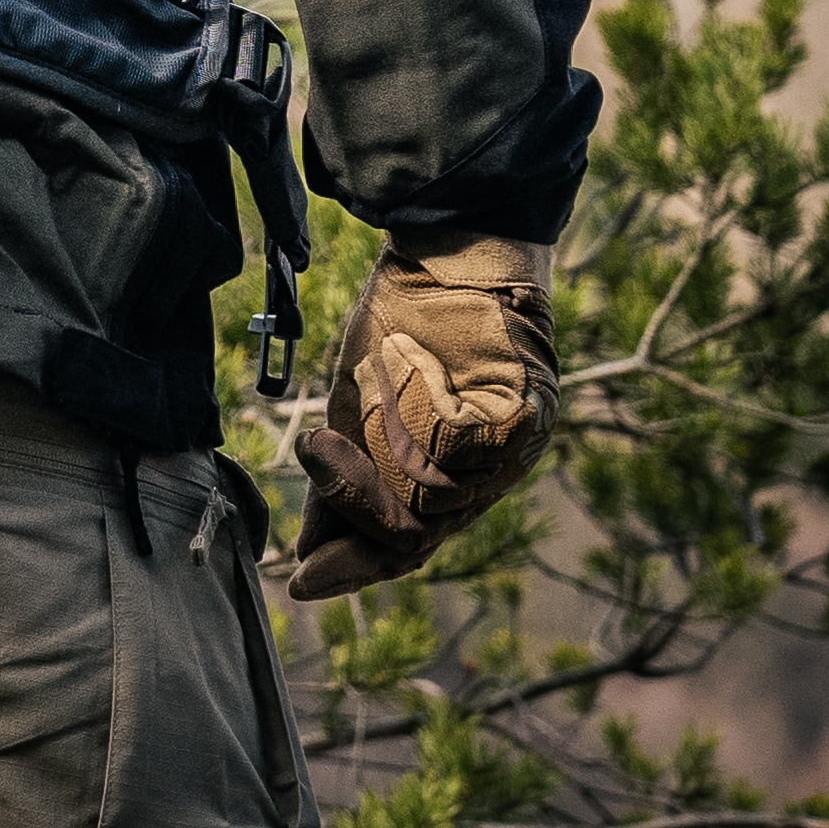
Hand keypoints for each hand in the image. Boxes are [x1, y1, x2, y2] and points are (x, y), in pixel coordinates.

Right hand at [285, 231, 558, 601]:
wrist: (447, 246)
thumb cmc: (402, 321)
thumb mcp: (353, 410)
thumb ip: (339, 483)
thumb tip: (304, 562)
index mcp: (450, 480)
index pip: (407, 547)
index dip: (355, 568)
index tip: (300, 581)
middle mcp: (490, 478)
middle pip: (418, 536)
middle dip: (357, 501)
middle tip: (316, 451)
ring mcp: (514, 451)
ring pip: (435, 493)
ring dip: (384, 438)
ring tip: (366, 382)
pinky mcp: (528, 414)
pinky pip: (459, 443)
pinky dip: (421, 403)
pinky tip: (409, 362)